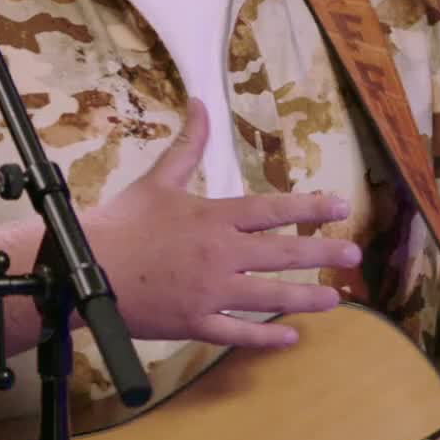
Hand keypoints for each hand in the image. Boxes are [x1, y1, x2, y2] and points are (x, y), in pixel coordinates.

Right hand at [87, 99, 361, 348]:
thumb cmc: (122, 222)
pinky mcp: (195, 323)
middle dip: (322, 254)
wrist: (86, 268)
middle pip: (282, 254)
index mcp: (214, 218)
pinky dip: (265, 337)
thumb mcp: (159, 178)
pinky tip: (290, 337)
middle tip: (354, 256)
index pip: (272, 211)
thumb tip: (200, 102)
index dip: (310, 209)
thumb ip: (189, 144)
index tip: (340, 206)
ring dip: (306, 298)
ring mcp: (210, 293)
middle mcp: (220, 255)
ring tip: (336, 299)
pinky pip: (238, 333)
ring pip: (268, 296)